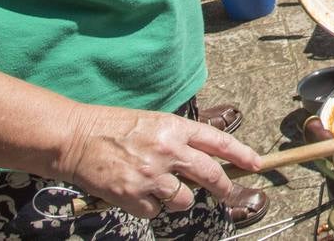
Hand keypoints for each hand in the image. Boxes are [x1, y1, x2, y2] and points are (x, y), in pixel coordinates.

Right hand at [55, 103, 262, 216]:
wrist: (76, 139)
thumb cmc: (114, 128)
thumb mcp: (154, 123)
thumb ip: (179, 140)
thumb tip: (203, 160)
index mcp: (175, 128)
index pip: (218, 141)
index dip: (241, 154)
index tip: (257, 163)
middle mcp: (168, 151)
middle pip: (210, 175)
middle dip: (225, 187)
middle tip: (230, 193)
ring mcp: (152, 175)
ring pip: (184, 199)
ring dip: (176, 198)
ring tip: (155, 184)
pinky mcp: (135, 196)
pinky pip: (155, 210)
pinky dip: (148, 205)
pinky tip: (133, 190)